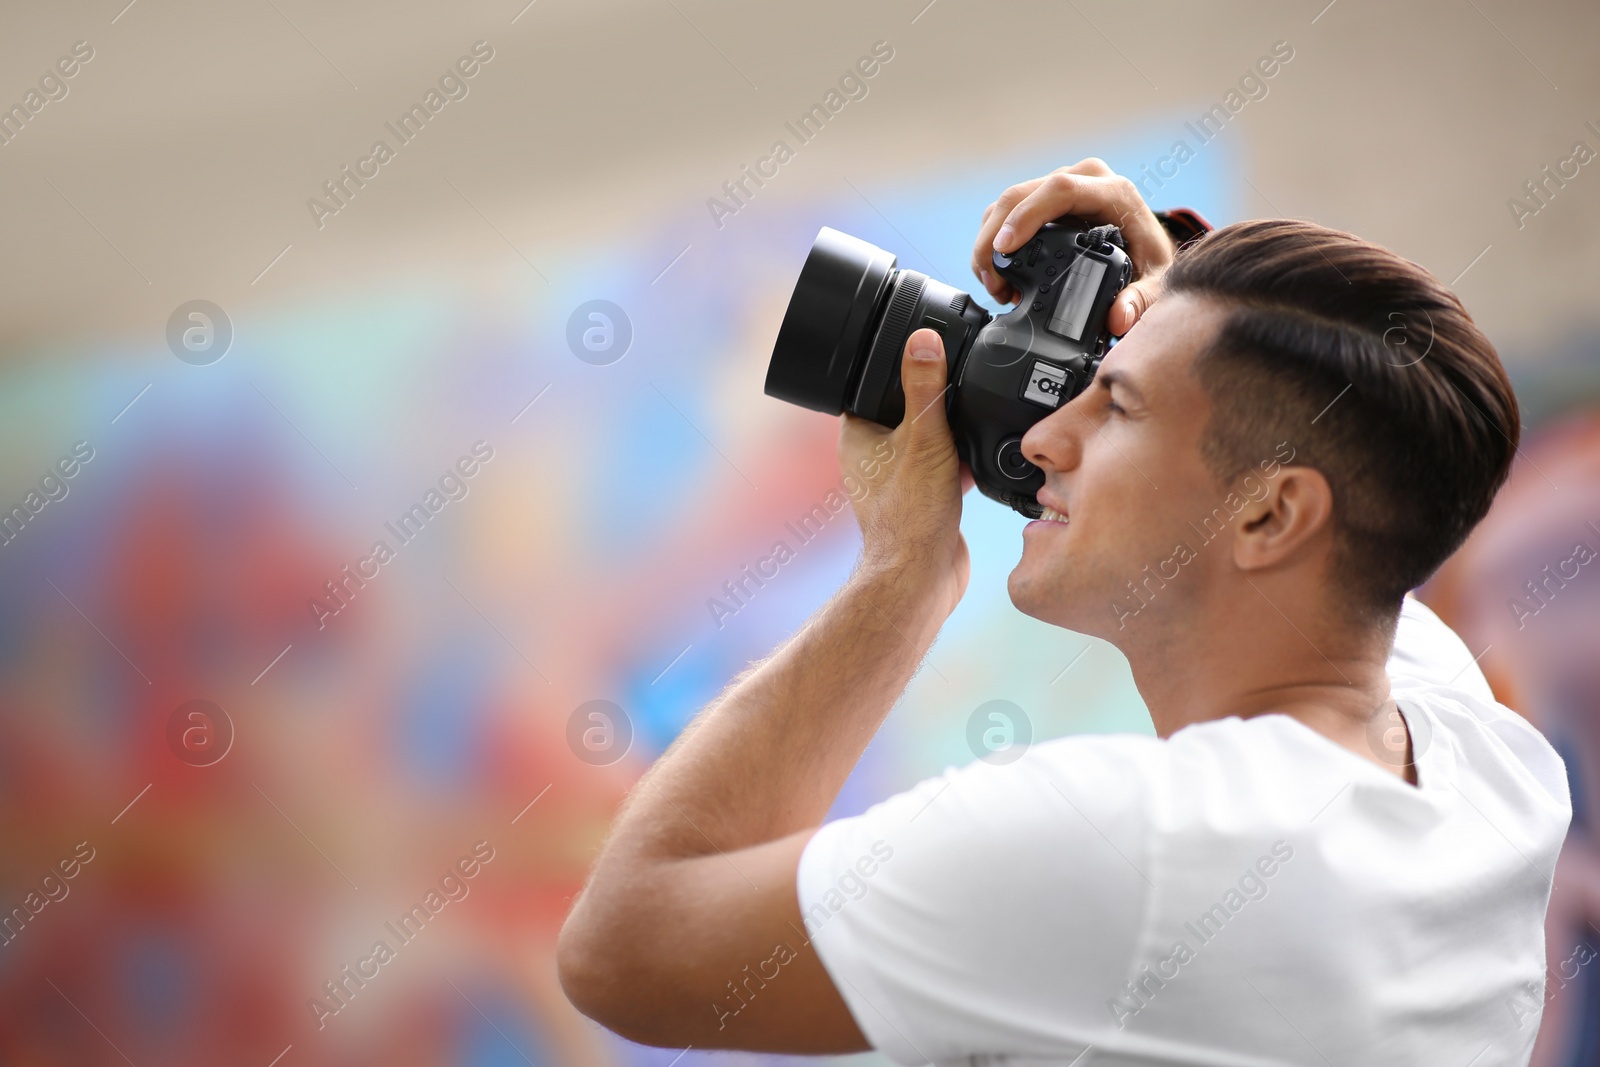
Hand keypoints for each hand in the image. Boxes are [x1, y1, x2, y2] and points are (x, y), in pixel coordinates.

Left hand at [839, 328, 972, 615]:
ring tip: (967, 426)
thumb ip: (924, 387)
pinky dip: (962, 460)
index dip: (897, 366)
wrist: (925, 575)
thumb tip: (922, 340)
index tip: (925, 352)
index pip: (870, 384)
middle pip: (904, 408)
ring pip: (927, 438)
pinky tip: (979, 458)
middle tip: (956, 387)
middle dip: (932, 400)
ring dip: (950, 432)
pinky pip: (944, 466)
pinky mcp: (922, 497)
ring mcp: (896, 478)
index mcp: (857, 436)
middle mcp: (871, 456)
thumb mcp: (924, 437)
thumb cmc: (910, 514)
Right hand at [970, 157, 1175, 335]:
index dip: (1026, 216)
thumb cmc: (1151, 259)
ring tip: (995, 286)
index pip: (1060, 190)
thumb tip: (1118, 319)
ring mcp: (1061, 184)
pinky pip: (1009, 211)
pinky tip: (999, 273)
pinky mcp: (1045, 197)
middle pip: (1021, 194)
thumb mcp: (1156, 282)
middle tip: (992, 282)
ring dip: (990, 243)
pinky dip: (996, 241)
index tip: (1005, 248)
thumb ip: (1140, 300)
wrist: (1149, 244)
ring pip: (1008, 202)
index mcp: (1111, 192)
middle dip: (994, 239)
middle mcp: (1083, 180)